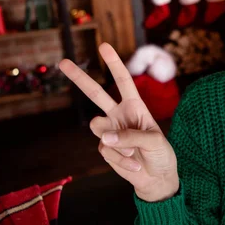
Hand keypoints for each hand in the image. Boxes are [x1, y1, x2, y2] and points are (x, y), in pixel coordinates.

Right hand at [59, 42, 178, 201]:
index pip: (123, 81)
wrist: (156, 178)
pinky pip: (106, 150)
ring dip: (117, 142)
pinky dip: (122, 159)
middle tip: (63, 62)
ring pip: (98, 127)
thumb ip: (130, 136)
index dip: (114, 64)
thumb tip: (104, 138)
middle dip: (79, 78)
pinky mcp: (105, 149)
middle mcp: (119, 115)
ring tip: (134, 152)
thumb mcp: (153, 141)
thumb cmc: (161, 154)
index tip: (104, 46)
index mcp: (135, 106)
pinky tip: (133, 165)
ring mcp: (110, 132)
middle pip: (95, 94)